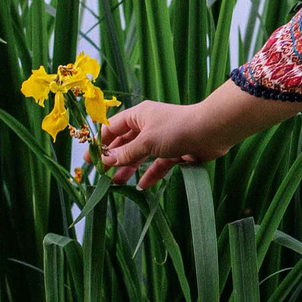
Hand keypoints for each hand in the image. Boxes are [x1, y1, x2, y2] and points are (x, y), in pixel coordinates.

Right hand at [97, 98, 226, 188]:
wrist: (211, 132)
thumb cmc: (176, 129)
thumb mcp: (146, 142)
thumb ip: (125, 153)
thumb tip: (105, 161)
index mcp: (139, 116)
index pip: (113, 128)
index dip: (100, 142)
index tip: (89, 159)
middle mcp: (149, 126)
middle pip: (126, 143)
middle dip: (113, 158)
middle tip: (101, 175)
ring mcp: (162, 139)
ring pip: (141, 156)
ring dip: (129, 168)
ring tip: (117, 183)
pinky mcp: (176, 152)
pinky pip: (159, 165)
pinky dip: (151, 174)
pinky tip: (142, 186)